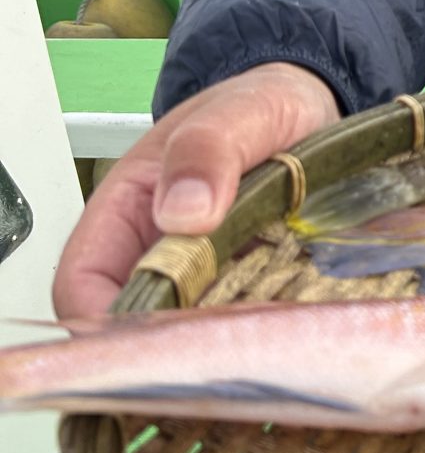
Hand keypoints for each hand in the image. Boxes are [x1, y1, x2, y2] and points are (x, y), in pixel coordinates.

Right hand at [53, 63, 341, 320]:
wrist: (313, 105)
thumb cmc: (261, 106)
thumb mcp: (241, 112)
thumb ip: (208, 149)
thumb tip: (182, 211)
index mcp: (128, 211)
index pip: (82, 286)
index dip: (105, 324)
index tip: (156, 343)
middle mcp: (159, 253)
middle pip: (140, 326)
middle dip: (176, 347)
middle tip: (230, 346)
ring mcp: (206, 277)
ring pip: (196, 338)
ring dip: (226, 344)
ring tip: (271, 335)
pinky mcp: (251, 289)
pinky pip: (247, 330)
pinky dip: (266, 332)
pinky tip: (298, 323)